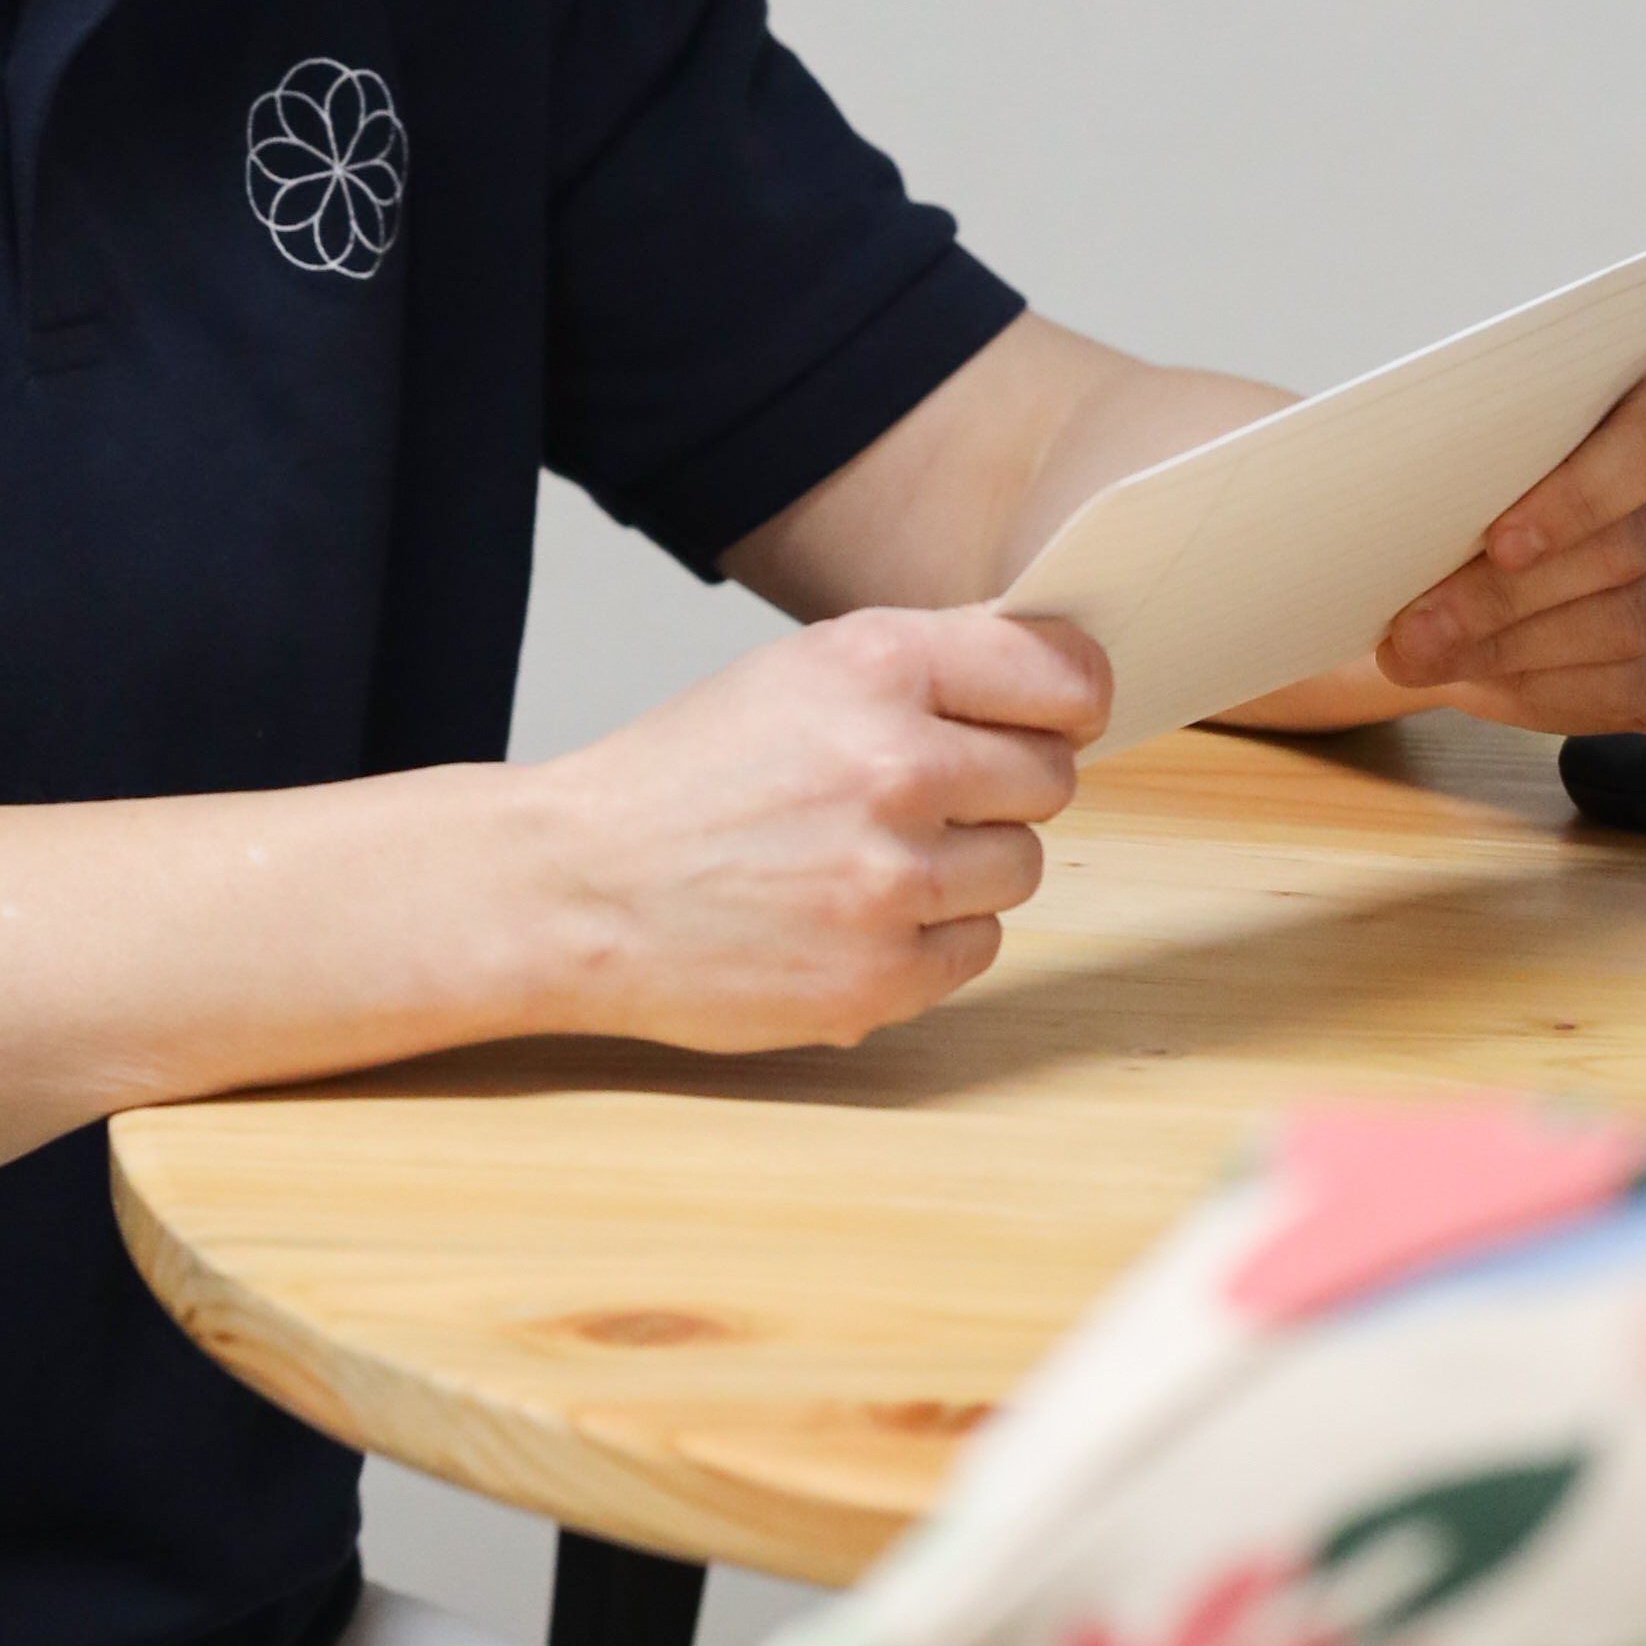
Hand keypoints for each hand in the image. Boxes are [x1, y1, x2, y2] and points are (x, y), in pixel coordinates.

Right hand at [522, 605, 1109, 1053]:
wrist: (575, 889)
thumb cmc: (682, 779)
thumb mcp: (794, 675)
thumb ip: (922, 669)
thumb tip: (1053, 678)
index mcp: (875, 666)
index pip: (1061, 673)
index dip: (1070, 697)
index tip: (1064, 713)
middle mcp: (893, 766)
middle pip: (1050, 777)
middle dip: (1003, 786)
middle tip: (923, 797)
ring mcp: (890, 881)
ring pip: (1022, 867)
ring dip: (967, 866)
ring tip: (872, 858)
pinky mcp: (879, 978)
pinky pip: (979, 947)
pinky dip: (934, 937)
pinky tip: (858, 916)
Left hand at [1371, 351, 1645, 735]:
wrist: (1508, 529)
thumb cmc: (1491, 466)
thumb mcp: (1475, 434)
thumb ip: (1464, 439)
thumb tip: (1374, 477)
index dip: (1578, 496)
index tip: (1494, 540)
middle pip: (1629, 549)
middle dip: (1504, 598)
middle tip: (1412, 630)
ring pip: (1630, 626)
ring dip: (1512, 651)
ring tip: (1424, 657)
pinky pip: (1645, 690)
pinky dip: (1550, 694)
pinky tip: (1481, 683)